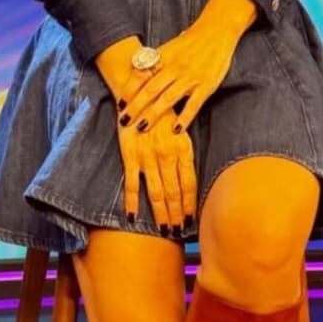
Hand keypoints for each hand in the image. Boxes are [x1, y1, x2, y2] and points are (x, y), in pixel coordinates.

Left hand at [118, 20, 239, 135]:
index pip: (140, 76)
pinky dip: (185, 118)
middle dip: (135, 107)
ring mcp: (190, 77)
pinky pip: (193, 104)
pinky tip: (176, 129)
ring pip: (168, 99)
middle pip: (150, 90)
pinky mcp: (206, 85)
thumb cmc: (190, 41)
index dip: (129, 91)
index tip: (120, 104)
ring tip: (142, 127)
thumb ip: (154, 62)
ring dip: (153, 114)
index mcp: (163, 58)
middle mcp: (174, 68)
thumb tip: (136, 75)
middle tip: (124, 121)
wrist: (216, 31)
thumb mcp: (168, 48)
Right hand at [119, 112, 196, 233]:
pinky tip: (133, 217)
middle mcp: (167, 156)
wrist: (141, 90)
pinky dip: (132, 202)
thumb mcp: (180, 129)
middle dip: (177, 214)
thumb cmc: (162, 109)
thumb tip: (187, 177)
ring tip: (165, 230)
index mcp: (183, 149)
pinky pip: (131, 184)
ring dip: (161, 213)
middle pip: (174, 193)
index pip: (190, 184)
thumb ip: (183, 152)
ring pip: (156, 192)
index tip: (192, 220)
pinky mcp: (130, 155)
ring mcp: (148, 157)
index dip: (191, 204)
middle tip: (179, 231)